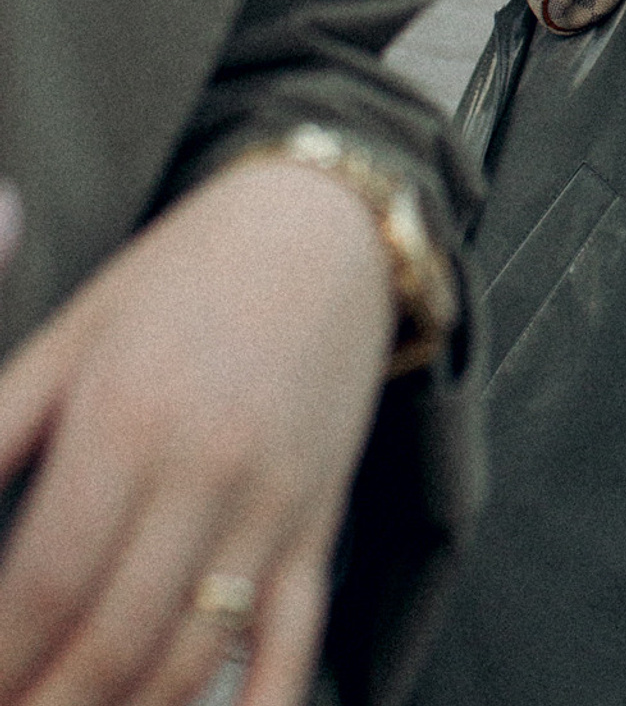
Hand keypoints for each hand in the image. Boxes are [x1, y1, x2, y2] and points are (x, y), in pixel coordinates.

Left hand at [0, 155, 395, 705]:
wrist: (326, 222)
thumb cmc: (180, 277)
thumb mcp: (70, 339)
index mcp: (130, 419)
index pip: (45, 584)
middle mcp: (210, 468)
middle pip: (112, 641)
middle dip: (44, 704)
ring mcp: (275, 500)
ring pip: (192, 657)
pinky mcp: (320, 517)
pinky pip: (292, 638)